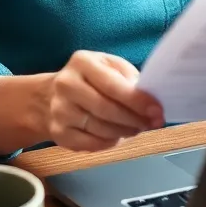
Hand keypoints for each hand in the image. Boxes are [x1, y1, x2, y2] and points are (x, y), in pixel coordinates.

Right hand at [41, 50, 164, 151]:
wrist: (48, 97)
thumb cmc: (88, 80)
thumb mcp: (108, 66)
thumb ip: (128, 78)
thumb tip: (150, 99)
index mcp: (82, 62)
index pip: (113, 85)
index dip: (138, 101)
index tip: (157, 111)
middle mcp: (66, 85)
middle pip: (107, 109)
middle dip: (134, 119)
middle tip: (152, 123)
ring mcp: (59, 111)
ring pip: (101, 129)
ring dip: (125, 132)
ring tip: (137, 128)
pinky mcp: (58, 133)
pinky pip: (91, 144)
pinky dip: (110, 142)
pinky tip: (118, 136)